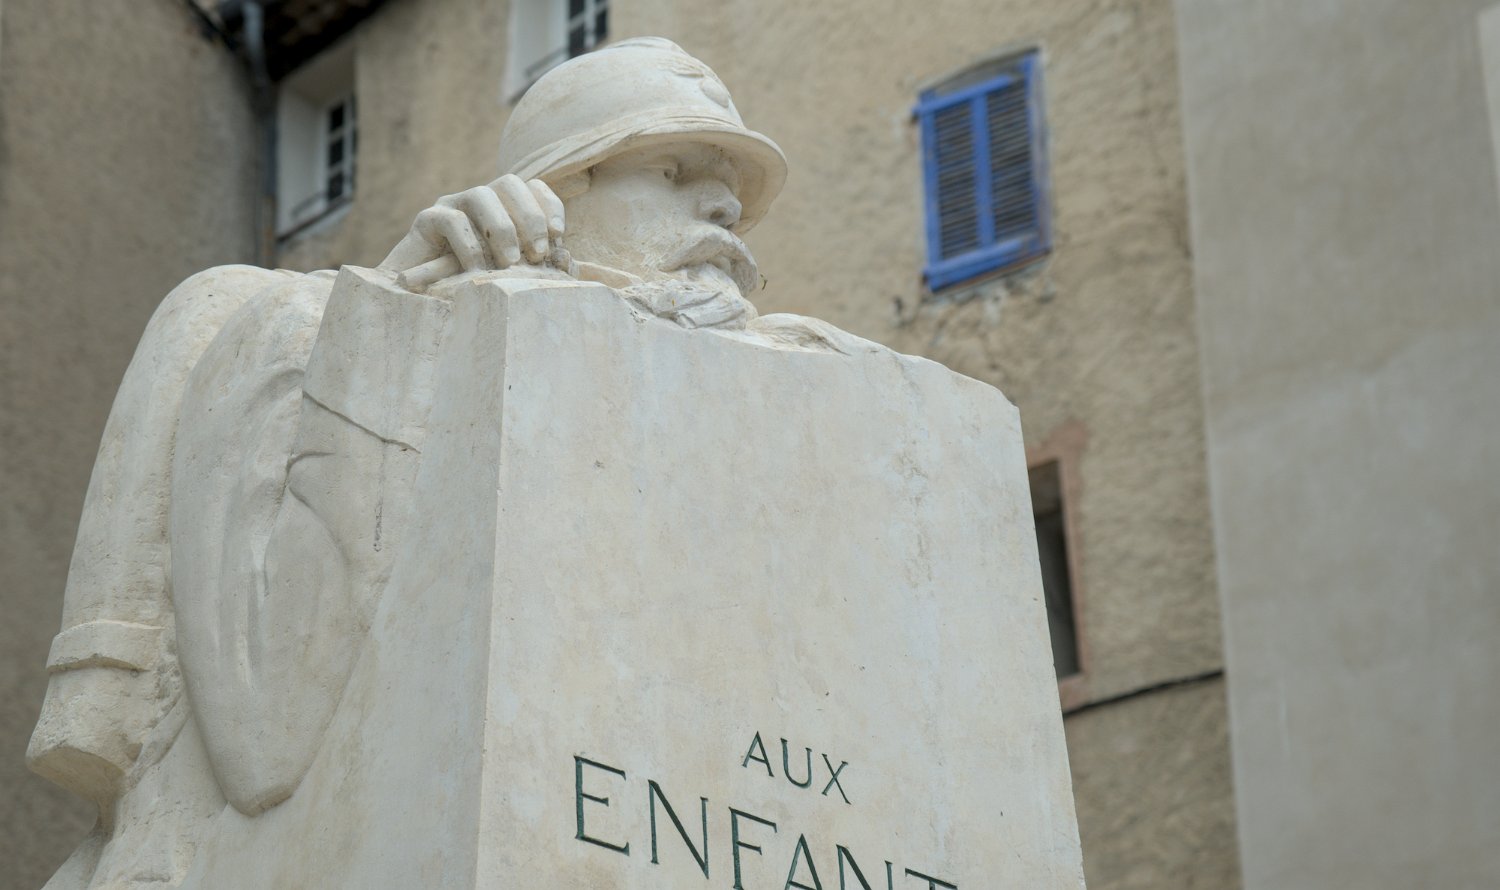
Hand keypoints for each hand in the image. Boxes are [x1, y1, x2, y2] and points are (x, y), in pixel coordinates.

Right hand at [379, 175, 569, 292]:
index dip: (549, 205)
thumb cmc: (472, 291)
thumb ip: (537, 267)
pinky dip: (469, 245)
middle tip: (536, 255)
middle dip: (530, 217)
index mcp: (505, 210)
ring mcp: (451, 206)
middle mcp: (479, 202)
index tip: (558, 235)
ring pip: (481, 195)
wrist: (419, 303)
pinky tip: (475, 270)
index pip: (533, 187)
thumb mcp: (510, 278)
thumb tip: (566, 259)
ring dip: (502, 229)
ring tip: (508, 264)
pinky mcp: (425, 221)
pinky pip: (450, 220)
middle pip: (510, 183)